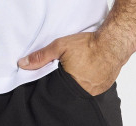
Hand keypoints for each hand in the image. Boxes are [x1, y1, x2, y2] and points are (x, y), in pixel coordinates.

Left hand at [17, 30, 134, 96]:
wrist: (113, 43)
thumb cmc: (88, 45)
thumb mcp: (60, 46)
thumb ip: (41, 56)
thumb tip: (23, 64)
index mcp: (70, 84)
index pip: (55, 89)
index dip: (53, 81)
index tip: (54, 73)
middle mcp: (83, 92)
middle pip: (68, 89)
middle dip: (66, 80)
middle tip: (68, 68)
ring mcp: (95, 91)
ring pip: (81, 88)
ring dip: (78, 80)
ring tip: (79, 67)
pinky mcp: (104, 87)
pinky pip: (92, 87)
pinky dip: (89, 80)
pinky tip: (88, 69)